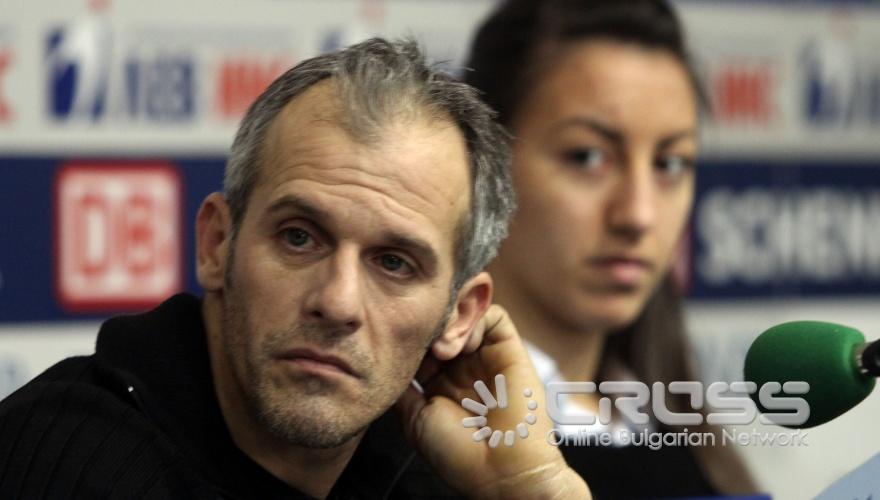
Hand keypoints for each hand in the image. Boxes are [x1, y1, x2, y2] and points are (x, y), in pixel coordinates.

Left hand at [396, 305, 590, 498]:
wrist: (500, 469)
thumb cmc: (457, 452)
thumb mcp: (415, 418)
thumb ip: (404, 387)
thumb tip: (387, 359)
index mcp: (441, 384)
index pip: (422, 345)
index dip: (409, 339)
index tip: (398, 345)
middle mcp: (463, 367)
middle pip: (443, 324)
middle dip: (428, 326)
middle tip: (419, 339)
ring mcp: (486, 356)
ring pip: (465, 315)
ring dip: (450, 323)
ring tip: (442, 349)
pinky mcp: (509, 348)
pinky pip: (492, 316)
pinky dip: (474, 319)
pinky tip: (462, 344)